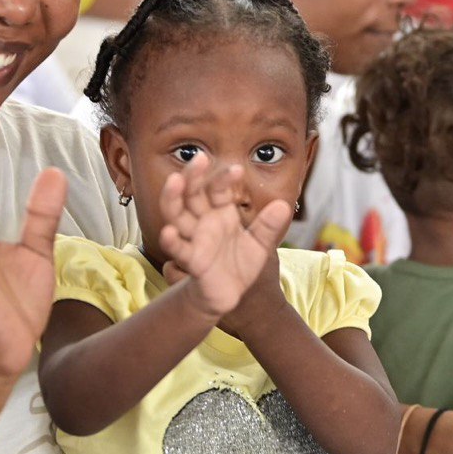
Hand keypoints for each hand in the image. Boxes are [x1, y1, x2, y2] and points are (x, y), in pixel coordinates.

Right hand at [155, 153, 292, 321]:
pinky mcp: (191, 261)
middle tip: (199, 158)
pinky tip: (169, 232)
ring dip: (173, 197)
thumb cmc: (239, 265)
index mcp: (219, 212)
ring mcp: (194, 239)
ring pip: (176, 214)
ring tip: (175, 181)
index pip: (217, 189)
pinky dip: (172, 241)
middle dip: (192, 176)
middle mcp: (203, 221)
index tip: (237, 170)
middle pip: (191, 193)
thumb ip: (269, 226)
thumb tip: (283, 205)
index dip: (224, 178)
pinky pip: (179, 249)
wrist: (229, 295)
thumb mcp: (260, 244)